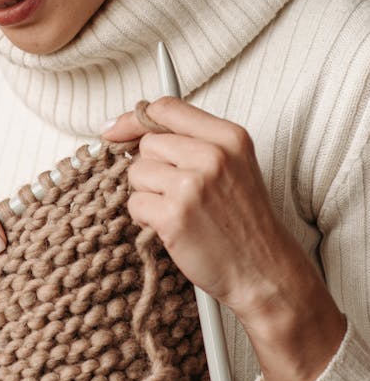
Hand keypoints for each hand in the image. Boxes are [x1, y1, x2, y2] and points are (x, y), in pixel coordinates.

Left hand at [104, 97, 345, 380]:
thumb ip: (192, 141)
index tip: (115, 132)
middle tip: (177, 193)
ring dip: (147, 194)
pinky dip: (145, 218)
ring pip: (136, 173)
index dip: (134, 119)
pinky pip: (134, 203)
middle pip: (148, 144)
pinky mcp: (174, 216)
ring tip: (179, 211)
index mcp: (229, 137)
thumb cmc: (245, 222)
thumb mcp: (233, 166)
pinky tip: (172, 228)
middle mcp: (212, 155)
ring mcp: (192, 185)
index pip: (166, 108)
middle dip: (151, 168)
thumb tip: (128, 129)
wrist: (265, 273)